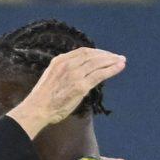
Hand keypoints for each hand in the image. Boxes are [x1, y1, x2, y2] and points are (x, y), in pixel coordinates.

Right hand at [8, 48, 126, 136]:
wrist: (37, 108)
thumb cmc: (43, 98)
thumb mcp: (51, 77)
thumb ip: (63, 73)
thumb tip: (76, 75)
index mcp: (60, 60)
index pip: (82, 52)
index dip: (96, 52)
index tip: (104, 55)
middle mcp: (68, 64)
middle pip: (92, 55)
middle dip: (106, 55)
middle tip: (117, 57)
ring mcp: (75, 74)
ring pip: (98, 63)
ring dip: (112, 61)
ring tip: (121, 61)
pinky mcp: (80, 86)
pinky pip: (100, 75)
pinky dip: (111, 69)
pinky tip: (119, 67)